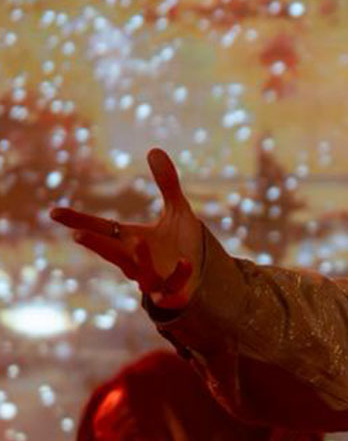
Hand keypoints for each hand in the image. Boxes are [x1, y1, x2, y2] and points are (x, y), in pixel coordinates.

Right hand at [50, 148, 203, 307]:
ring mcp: (152, 278)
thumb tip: (155, 149)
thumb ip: (167, 183)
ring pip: (139, 273)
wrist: (201, 273)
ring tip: (139, 241)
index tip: (54, 212)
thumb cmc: (182, 242)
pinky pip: (172, 287)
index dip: (78, 221)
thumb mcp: (177, 210)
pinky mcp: (172, 291)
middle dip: (96, 244)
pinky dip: (178, 275)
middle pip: (111, 253)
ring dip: (139, 259)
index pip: (100, 229)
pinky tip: (185, 262)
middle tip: (78, 235)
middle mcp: (136, 260)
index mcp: (130, 240)